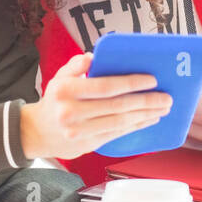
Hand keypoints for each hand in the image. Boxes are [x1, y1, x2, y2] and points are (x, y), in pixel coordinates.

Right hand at [19, 52, 172, 159]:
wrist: (36, 132)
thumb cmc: (54, 101)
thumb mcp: (59, 78)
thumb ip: (76, 66)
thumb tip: (94, 57)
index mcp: (66, 91)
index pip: (105, 86)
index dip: (131, 83)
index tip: (151, 80)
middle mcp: (72, 112)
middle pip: (117, 106)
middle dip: (146, 102)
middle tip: (166, 97)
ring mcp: (80, 131)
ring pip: (120, 122)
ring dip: (145, 115)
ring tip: (162, 108)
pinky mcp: (87, 145)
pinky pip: (117, 134)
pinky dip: (135, 127)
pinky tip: (148, 120)